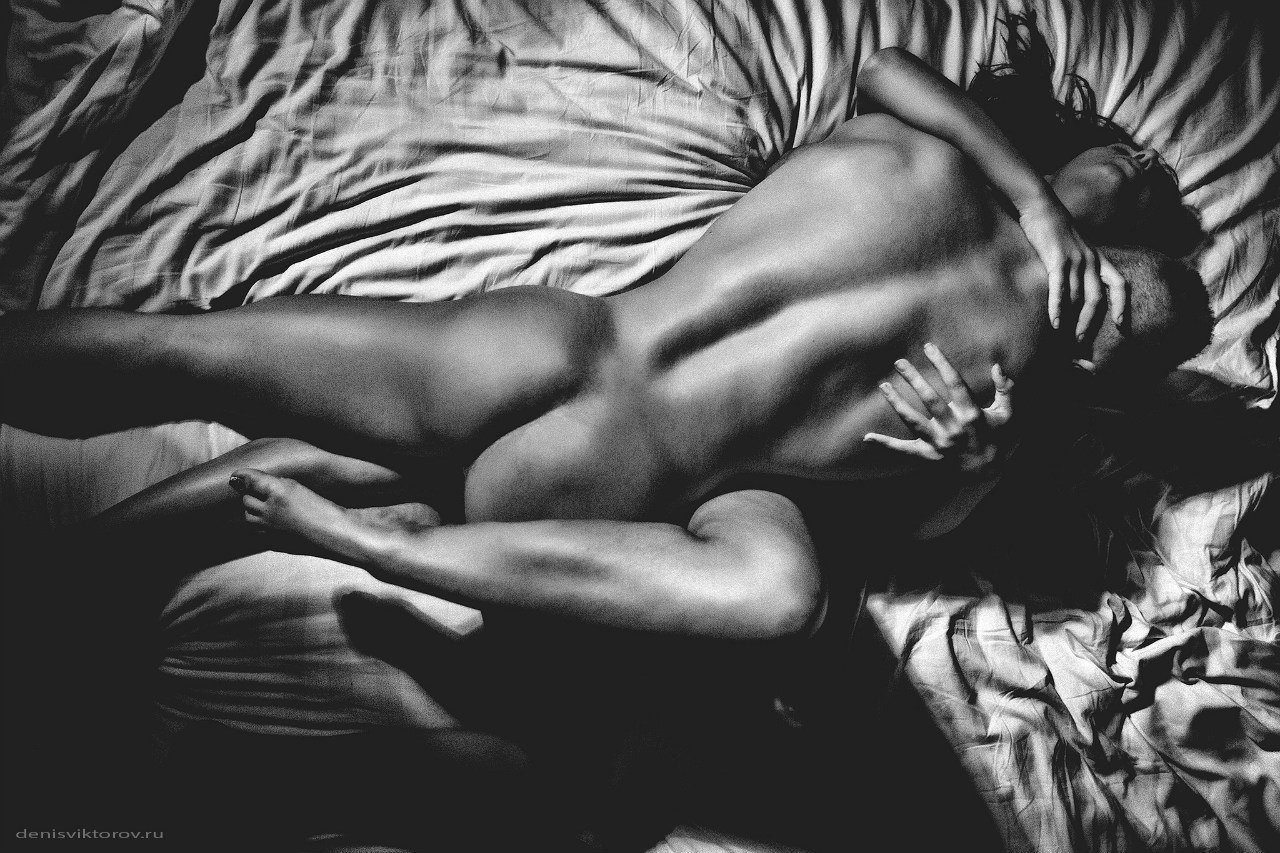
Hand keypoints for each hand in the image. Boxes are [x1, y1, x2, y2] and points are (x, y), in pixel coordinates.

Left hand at [864, 342, 1012, 474]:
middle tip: (899, 362)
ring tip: (883, 385)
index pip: (955, 383)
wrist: (988, 472)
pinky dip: (885, 445)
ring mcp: (938, 443)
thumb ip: (1006, 389)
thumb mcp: (1008, 414)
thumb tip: (997, 365)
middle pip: (930, 399)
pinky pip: (903, 450)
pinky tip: (868, 437)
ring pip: (912, 420)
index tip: (929, 347)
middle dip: (913, 378)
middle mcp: (953, 428)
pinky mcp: (927, 456)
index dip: (942, 363)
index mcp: (972, 415)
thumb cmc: (998, 437)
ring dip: (896, 402)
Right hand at [1019, 199, 1126, 338]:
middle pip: (1098, 298)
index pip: (1119, 283)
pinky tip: (1055, 322)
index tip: (1121, 324)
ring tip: (1064, 336)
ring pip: (1078, 297)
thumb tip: (1074, 284)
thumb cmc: (1053, 227)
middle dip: (1091, 322)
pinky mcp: (1057, 259)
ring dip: (1072, 320)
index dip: (1121, 305)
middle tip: (1082, 341)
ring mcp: (1075, 259)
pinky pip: (1061, 289)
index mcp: (1097, 257)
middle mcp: (1090, 260)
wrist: (1041, 206)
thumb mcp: (1073, 245)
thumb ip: (1078, 263)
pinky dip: (1059, 307)